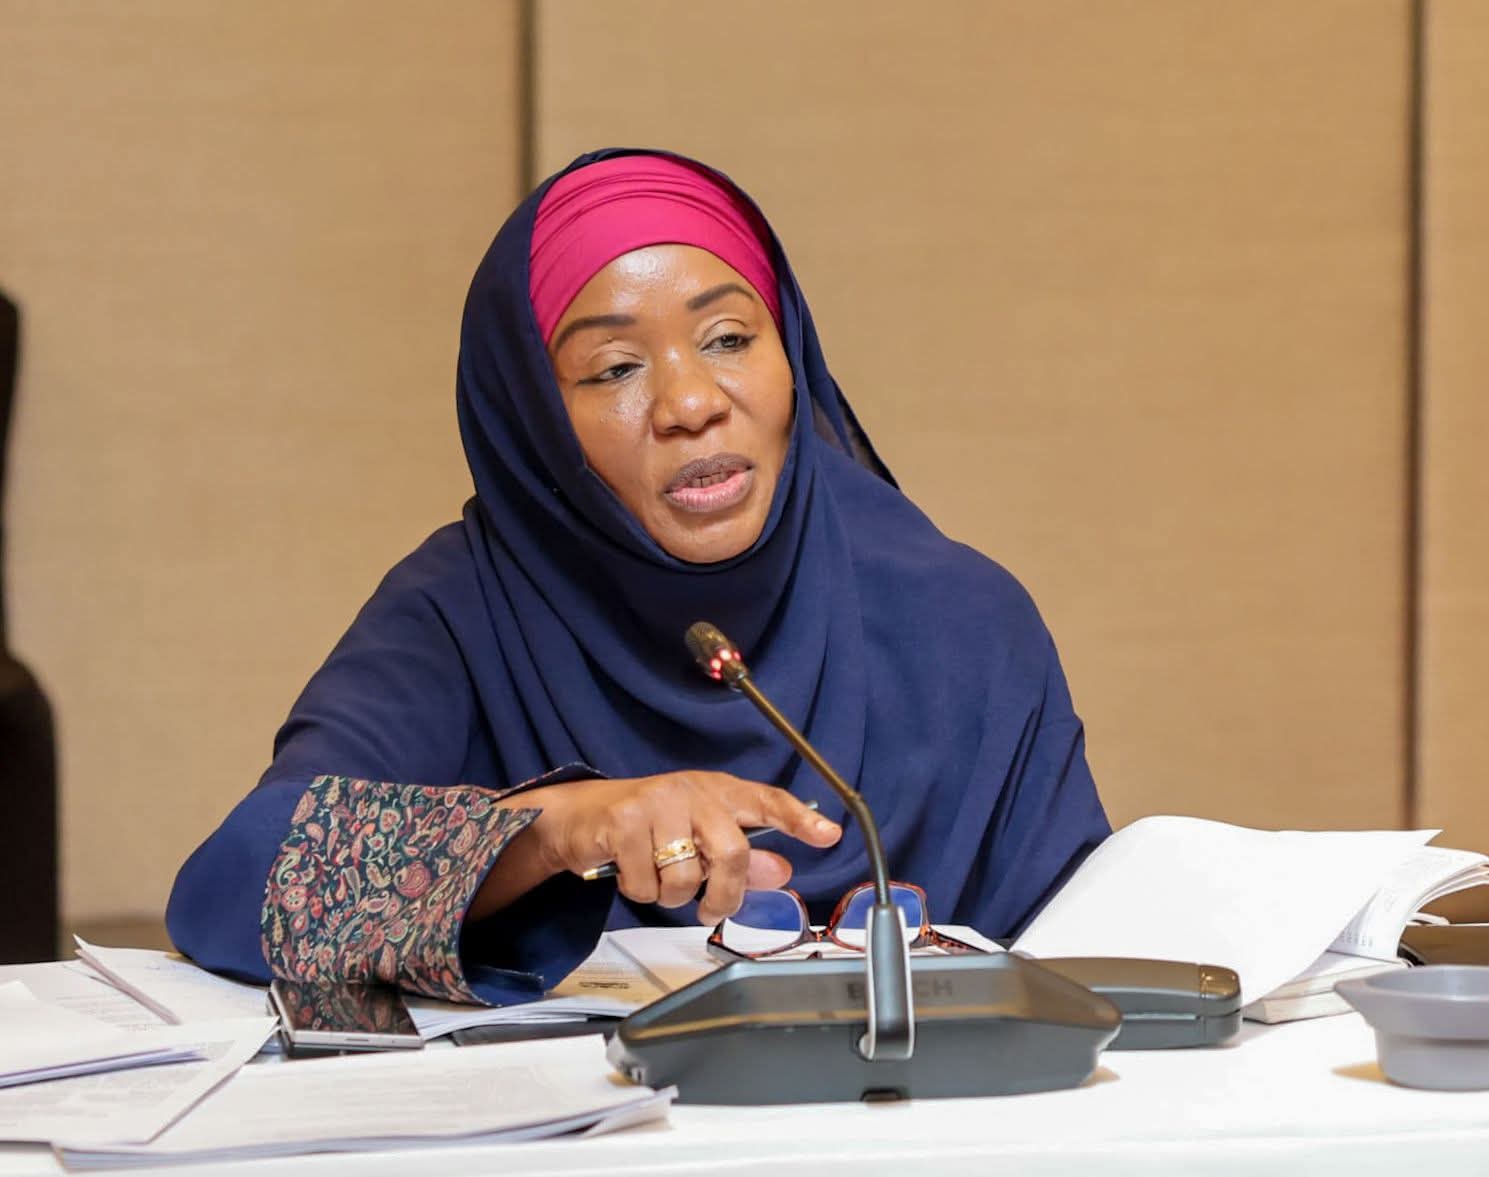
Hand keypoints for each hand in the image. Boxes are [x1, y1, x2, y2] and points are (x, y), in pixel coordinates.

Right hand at [512, 772, 839, 924]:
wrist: (581, 817)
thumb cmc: (648, 829)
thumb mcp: (697, 839)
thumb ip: (741, 858)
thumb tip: (780, 871)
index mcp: (717, 792)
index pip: (766, 801)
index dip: (799, 820)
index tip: (829, 835)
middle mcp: (691, 790)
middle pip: (732, 852)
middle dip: (723, 894)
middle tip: (710, 909)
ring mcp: (657, 802)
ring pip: (685, 876)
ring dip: (671, 895)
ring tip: (656, 876)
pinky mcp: (623, 820)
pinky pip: (645, 882)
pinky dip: (638, 890)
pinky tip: (629, 870)